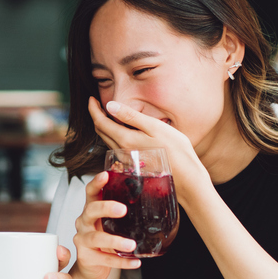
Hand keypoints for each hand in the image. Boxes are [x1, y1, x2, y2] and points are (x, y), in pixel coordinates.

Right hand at [71, 171, 140, 278]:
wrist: (91, 267)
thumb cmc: (103, 239)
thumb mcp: (110, 223)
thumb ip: (122, 210)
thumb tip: (151, 194)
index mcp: (90, 211)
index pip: (90, 192)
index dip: (96, 183)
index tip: (106, 175)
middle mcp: (83, 223)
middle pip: (91, 210)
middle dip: (106, 208)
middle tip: (122, 209)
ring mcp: (83, 240)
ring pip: (96, 238)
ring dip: (115, 240)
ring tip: (131, 244)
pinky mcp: (87, 257)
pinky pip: (105, 259)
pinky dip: (122, 262)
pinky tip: (136, 262)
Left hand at [90, 97, 209, 190]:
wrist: (186, 180)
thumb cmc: (176, 151)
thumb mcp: (155, 127)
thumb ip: (131, 116)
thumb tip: (110, 106)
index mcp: (125, 140)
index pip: (100, 122)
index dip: (93, 109)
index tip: (91, 99)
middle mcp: (121, 152)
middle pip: (101, 132)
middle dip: (97, 116)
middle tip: (97, 104)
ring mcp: (126, 160)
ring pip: (108, 140)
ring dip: (105, 126)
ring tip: (108, 115)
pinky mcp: (133, 165)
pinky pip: (117, 148)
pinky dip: (114, 136)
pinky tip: (123, 131)